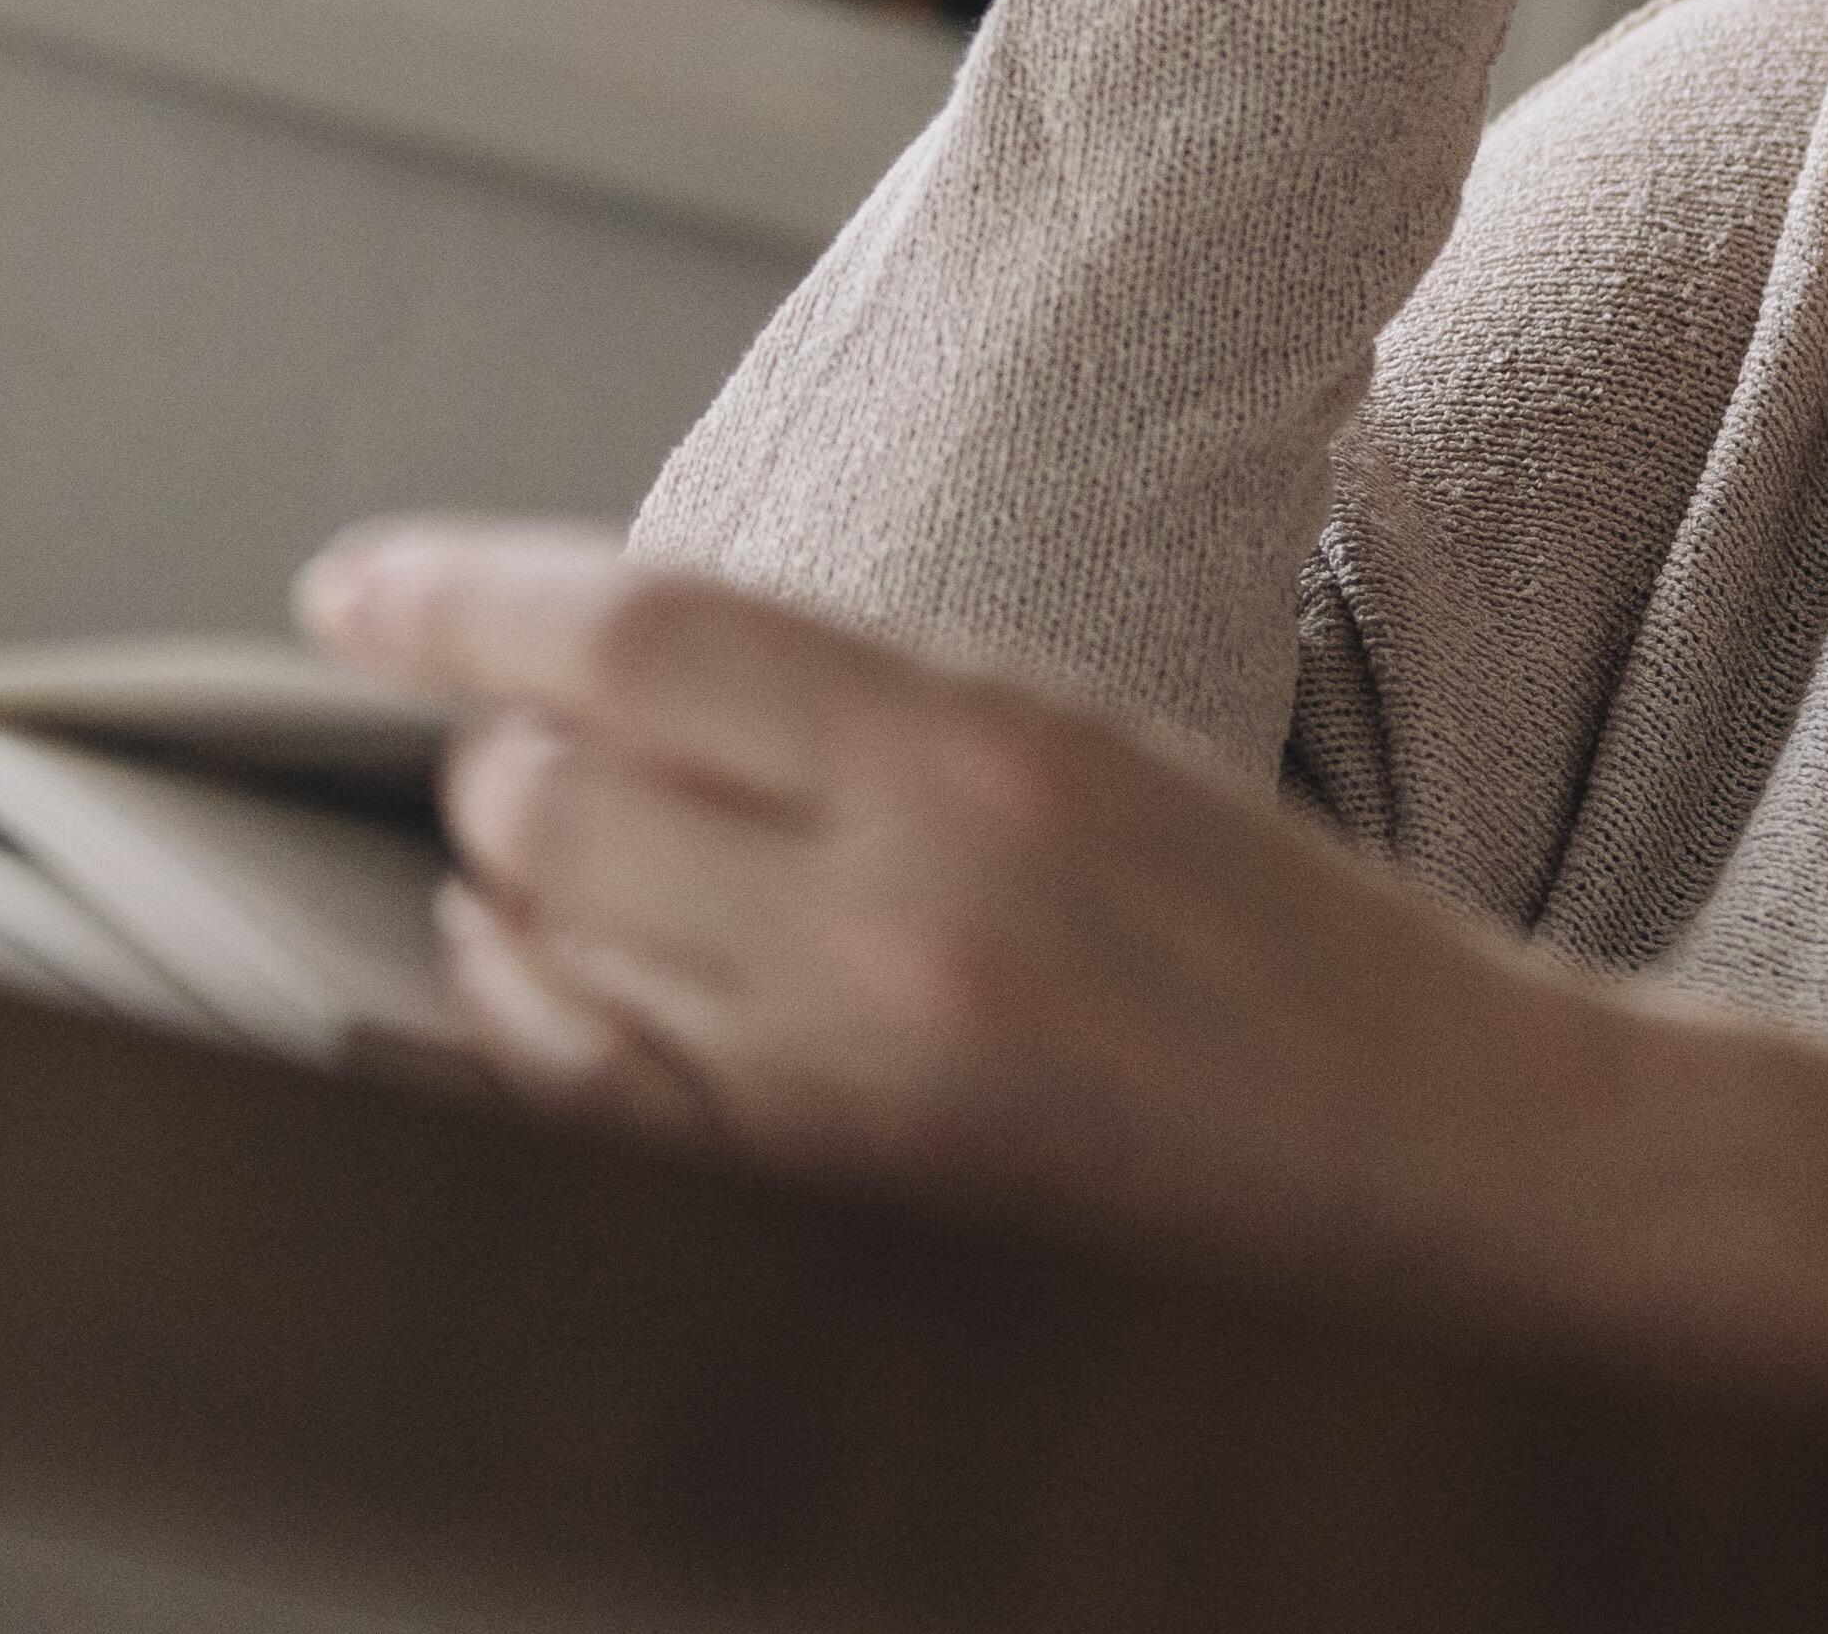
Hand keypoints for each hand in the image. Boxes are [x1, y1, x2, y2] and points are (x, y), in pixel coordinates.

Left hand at [298, 519, 1827, 1419]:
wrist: (1475, 1193)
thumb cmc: (1291, 963)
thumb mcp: (1094, 763)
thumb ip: (868, 727)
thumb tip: (617, 685)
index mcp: (989, 756)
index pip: (641, 634)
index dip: (462, 599)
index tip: (352, 585)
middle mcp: (903, 928)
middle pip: (550, 806)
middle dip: (500, 769)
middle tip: (524, 757)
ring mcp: (858, 1111)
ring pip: (537, 973)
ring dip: (503, 912)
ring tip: (538, 883)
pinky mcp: (844, 1242)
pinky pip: (583, 1132)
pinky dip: (523, 1054)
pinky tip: (530, 1013)